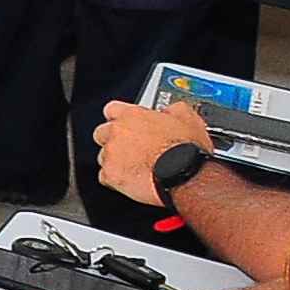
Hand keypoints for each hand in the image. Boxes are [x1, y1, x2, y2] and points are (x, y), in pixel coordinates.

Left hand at [94, 97, 215, 209]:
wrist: (185, 176)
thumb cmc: (186, 150)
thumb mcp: (187, 117)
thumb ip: (171, 109)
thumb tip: (170, 110)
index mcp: (132, 115)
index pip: (112, 109)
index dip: (120, 117)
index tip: (127, 123)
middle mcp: (116, 132)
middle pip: (102, 133)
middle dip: (113, 140)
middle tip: (131, 148)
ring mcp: (111, 154)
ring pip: (103, 156)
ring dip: (115, 160)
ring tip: (135, 167)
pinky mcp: (110, 176)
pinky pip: (105, 177)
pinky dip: (115, 179)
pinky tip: (131, 180)